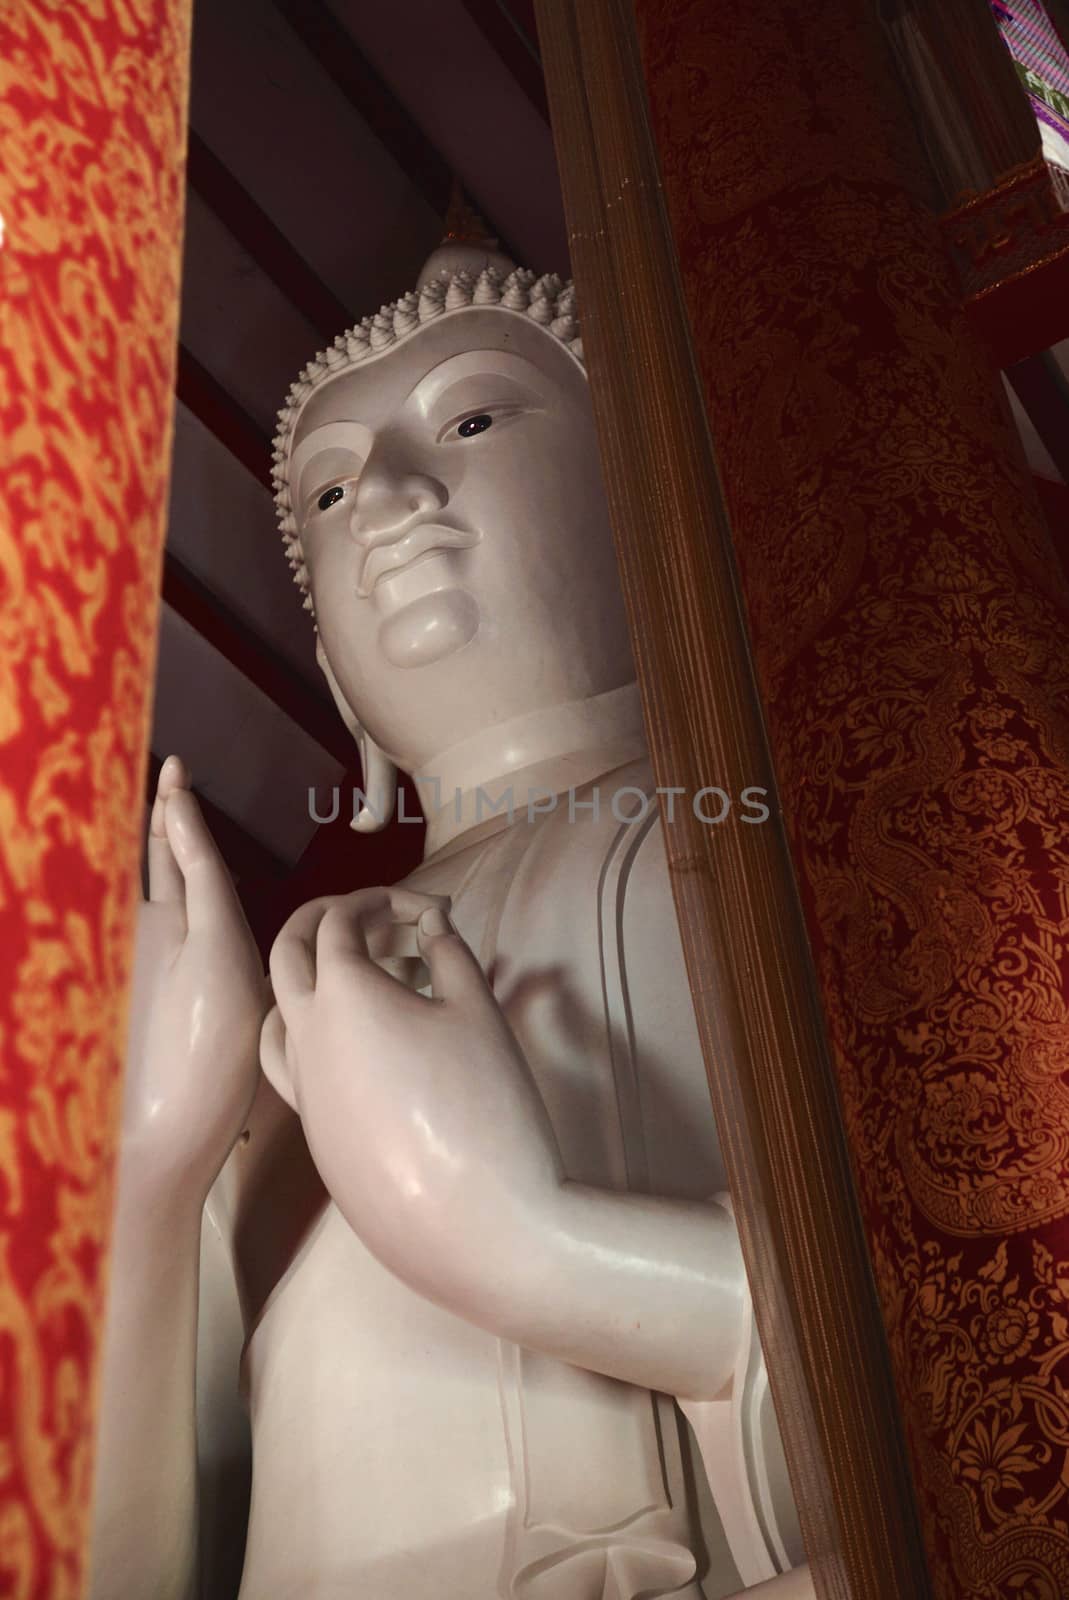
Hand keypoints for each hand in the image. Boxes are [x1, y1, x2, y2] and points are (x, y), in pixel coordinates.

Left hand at [122, 756, 266, 1206]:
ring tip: (154, 821)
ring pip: (139, 895)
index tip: (175, 765)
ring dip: (144, 856)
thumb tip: (175, 816)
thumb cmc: (203, 1054)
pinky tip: (145, 896)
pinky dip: (143, 901)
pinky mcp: (135, 999)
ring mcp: (136, 966)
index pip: (171, 844)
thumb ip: (198, 880)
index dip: (175, 804)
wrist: (166, 1135)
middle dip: (155, 823)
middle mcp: (143, 935)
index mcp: (167, 919)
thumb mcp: (219, 952)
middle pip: (150, 865)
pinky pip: (138, 931)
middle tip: (159, 780)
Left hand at [264, 890, 563, 1315]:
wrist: (476, 1220)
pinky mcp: (313, 1134)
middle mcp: (303, 1036)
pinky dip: (316, 1032)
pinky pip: (292, 1064)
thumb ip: (448, 951)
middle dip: (325, 920)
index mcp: (341, 994)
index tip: (428, 906)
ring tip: (371, 978)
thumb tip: (432, 922)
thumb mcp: (477, 1009)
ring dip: (313, 978)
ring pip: (278, 1012)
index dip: (382, 899)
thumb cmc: (484, 1102)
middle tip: (377, 915)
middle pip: (287, 953)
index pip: (339, 921)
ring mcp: (300, 1089)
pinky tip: (363, 1043)